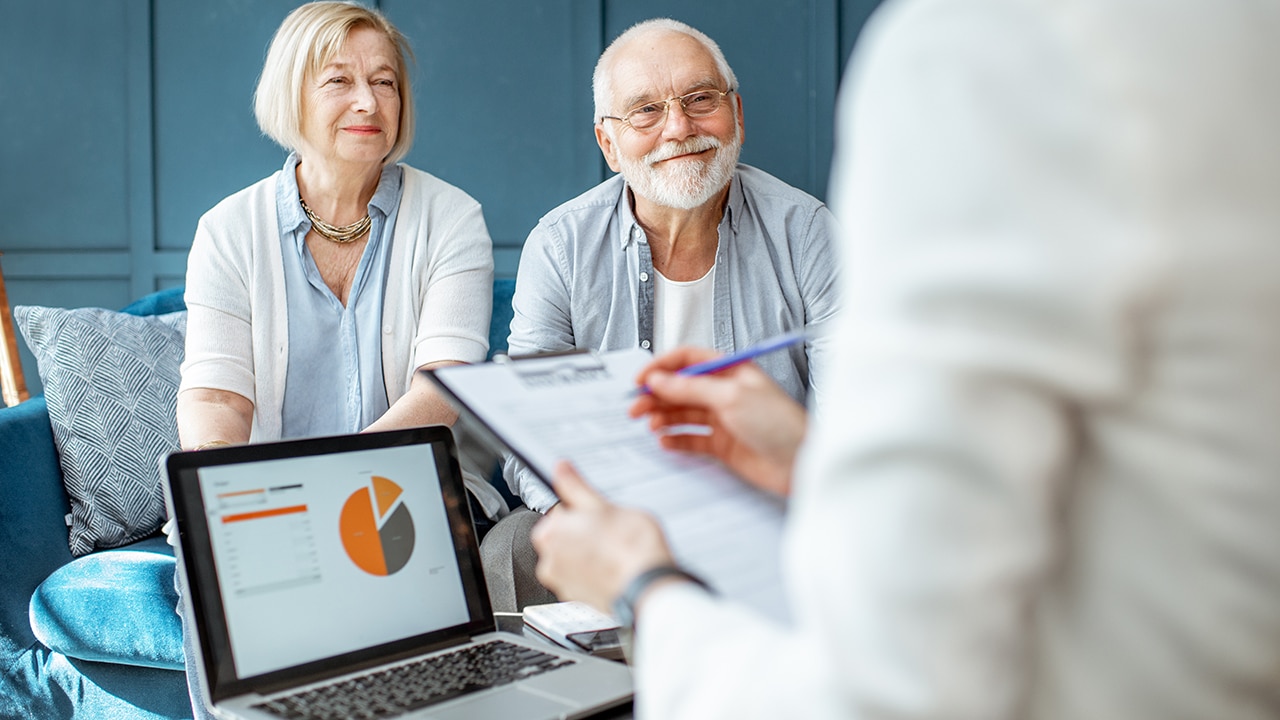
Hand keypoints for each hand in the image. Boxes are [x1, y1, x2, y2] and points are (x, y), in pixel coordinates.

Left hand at [531, 462, 674, 613]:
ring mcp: (563, 584)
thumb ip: (576, 487)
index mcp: (550, 533)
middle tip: (611, 530)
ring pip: (574, 558)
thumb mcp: (604, 505)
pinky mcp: (579, 600)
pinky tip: (616, 567)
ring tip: (616, 550)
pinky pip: (584, 578)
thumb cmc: (631, 549)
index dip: (585, 510)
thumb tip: (561, 469)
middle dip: (585, 532)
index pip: (561, 510)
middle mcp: (549, 561)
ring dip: (590, 552)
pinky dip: (596, 572)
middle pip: (565, 536)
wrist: (649, 589)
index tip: (600, 513)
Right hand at [629, 348, 807, 494]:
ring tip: (649, 424)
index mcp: (731, 370)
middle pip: (681, 388)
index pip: (688, 360)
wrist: (802, 462)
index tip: (642, 380)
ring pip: (683, 414)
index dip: (662, 367)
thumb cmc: (780, 424)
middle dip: (656, 395)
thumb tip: (660, 379)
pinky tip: (665, 441)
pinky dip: (676, 439)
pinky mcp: (723, 444)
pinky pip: (691, 438)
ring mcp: (723, 418)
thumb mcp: (732, 396)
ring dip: (663, 417)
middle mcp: (725, 392)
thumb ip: (691, 387)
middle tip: (636, 407)